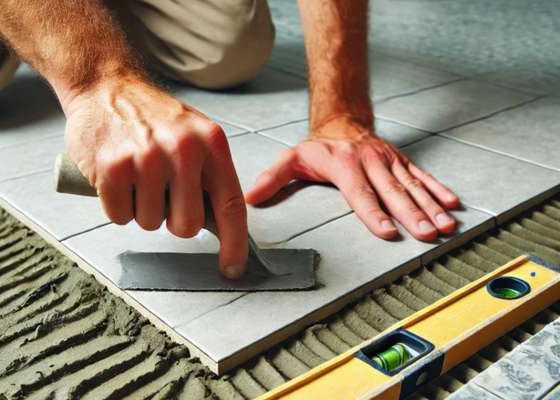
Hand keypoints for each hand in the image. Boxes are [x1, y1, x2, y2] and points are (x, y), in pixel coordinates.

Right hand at [60, 73, 247, 278]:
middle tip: (163, 197)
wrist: (106, 86)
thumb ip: (210, 172)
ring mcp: (147, 158)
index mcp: (211, 143)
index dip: (234, 243)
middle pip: (187, 225)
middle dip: (174, 222)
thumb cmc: (154, 117)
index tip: (233, 268)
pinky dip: (117, 207)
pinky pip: (119, 216)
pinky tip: (117, 180)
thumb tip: (221, 223)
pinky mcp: (113, 167)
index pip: (230, 205)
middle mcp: (183, 150)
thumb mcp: (195, 133)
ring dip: (142, 211)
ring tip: (138, 178)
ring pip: (150, 223)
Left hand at [246, 117, 459, 240]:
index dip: (374, 213)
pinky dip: (438, 189)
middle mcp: (370, 162)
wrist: (342, 121)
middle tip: (428, 234)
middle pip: (393, 192)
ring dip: (430, 206)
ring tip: (446, 226)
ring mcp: (389, 161)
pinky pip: (422, 175)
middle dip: (412, 215)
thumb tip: (250, 198)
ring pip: (412, 185)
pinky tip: (452, 204)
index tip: (387, 232)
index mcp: (344, 166)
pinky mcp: (401, 160)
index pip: (360, 193)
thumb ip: (273, 178)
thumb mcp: (291, 158)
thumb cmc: (317, 148)